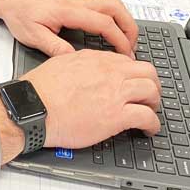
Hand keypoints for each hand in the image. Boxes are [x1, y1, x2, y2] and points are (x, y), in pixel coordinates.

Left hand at [0, 0, 137, 57]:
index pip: (103, 23)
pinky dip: (113, 15)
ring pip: (110, 1)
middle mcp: (76, 0)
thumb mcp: (33, 36)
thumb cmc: (19, 13)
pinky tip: (110, 29)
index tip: (125, 55)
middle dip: (129, 26)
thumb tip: (76, 61)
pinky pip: (101, 2)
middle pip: (114, 6)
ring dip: (123, 18)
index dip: (118, 40)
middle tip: (133, 46)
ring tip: (125, 39)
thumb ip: (56, 48)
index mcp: (67, 10)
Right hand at [22, 49, 160, 148]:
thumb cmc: (40, 88)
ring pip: (152, 91)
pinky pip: (147, 117)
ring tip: (150, 112)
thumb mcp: (61, 63)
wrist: (34, 106)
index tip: (133, 81)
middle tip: (148, 95)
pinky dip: (153, 125)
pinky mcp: (117, 116)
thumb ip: (79, 63)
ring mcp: (115, 93)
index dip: (133, 72)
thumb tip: (84, 68)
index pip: (127, 61)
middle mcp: (110, 73)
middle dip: (152, 84)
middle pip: (147, 72)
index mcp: (95, 59)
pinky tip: (148, 130)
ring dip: (154, 103)